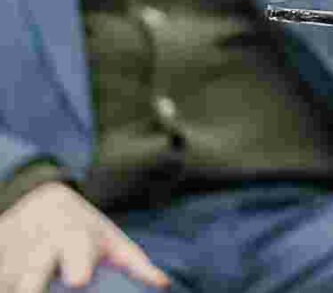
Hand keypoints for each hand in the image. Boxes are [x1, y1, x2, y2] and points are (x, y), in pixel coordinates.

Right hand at [0, 181, 169, 290]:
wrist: (40, 200)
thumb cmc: (84, 230)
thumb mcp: (111, 241)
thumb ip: (136, 265)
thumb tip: (163, 284)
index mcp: (74, 239)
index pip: (75, 255)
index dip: (76, 267)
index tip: (78, 280)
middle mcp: (39, 248)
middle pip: (31, 275)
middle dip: (31, 287)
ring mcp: (9, 254)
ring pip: (7, 280)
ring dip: (14, 285)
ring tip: (30, 285)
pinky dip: (4, 281)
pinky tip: (10, 284)